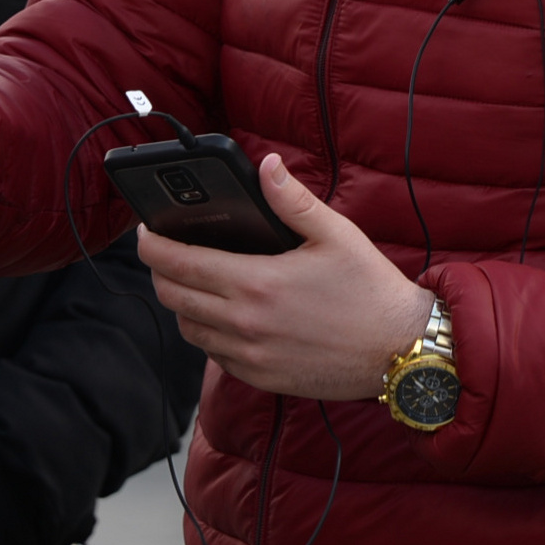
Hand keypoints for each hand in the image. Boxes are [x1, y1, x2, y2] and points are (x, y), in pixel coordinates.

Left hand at [137, 152, 434, 401]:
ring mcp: (250, 355)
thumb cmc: (370, 290)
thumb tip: (265, 166)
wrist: (399, 351)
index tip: (144, 232)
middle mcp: (244, 324)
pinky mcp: (260, 377)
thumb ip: (292, 200)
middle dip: (160, 271)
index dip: (150, 245)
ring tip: (194, 283)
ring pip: (188, 329)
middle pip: (172, 296)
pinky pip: (214, 355)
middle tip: (165, 253)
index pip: (177, 263)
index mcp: (256, 283)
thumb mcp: (336, 234)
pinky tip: (225, 317)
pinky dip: (208, 334)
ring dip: (182, 304)